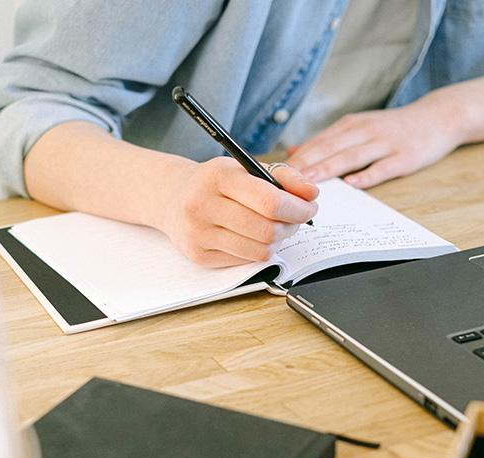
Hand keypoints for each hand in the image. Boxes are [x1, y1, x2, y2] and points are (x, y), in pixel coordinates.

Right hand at [158, 158, 317, 266]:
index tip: (309, 207)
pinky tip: (252, 237)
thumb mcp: (246, 168)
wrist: (172, 198)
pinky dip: (258, 250)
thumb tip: (312, 194)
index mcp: (218, 176)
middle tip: (295, 219)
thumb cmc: (216, 183)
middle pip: (268, 230)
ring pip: (260, 251)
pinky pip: (246, 261)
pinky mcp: (198, 255)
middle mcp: (203, 205)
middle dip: (292, 226)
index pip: (270, 202)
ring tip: (275, 227)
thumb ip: (283, 177)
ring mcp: (198, 234)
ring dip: (277, 241)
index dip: (298, 208)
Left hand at [287, 93, 464, 188]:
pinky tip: (353, 184)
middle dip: (306, 164)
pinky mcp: (404, 156)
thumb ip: (328, 141)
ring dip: (329, 168)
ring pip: (352, 156)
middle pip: (331, 148)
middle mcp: (365, 131)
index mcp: (352, 125)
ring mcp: (385, 143)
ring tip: (310, 181)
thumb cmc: (393, 128)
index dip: (298, 157)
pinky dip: (368, 175)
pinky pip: (383, 167)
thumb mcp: (359, 127)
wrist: (438, 116)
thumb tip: (294, 152)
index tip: (277, 172)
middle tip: (285, 180)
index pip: (319, 142)